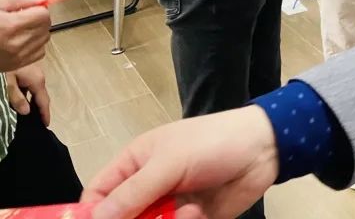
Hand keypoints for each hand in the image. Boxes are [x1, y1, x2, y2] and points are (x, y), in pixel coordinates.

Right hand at [0, 0, 50, 71]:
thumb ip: (19, 0)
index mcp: (10, 26)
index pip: (43, 14)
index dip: (37, 8)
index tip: (28, 8)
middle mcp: (16, 44)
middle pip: (45, 26)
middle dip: (38, 19)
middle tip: (23, 16)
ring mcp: (17, 57)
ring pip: (44, 39)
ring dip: (37, 31)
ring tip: (20, 28)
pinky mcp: (16, 65)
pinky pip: (39, 52)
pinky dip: (34, 45)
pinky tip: (21, 40)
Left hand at [7, 63, 48, 125]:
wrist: (9, 44)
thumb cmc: (9, 65)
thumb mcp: (9, 82)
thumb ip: (17, 97)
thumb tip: (26, 112)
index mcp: (37, 82)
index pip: (43, 102)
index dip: (44, 114)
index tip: (46, 125)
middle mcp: (40, 78)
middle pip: (42, 97)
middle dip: (40, 109)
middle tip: (37, 122)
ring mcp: (37, 73)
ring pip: (37, 91)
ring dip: (35, 102)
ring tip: (30, 113)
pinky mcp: (31, 71)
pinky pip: (33, 86)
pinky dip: (31, 95)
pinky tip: (24, 99)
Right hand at [84, 106, 277, 218]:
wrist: (264, 148)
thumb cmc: (211, 143)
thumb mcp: (169, 163)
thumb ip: (133, 193)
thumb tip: (95, 218)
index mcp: (135, 164)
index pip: (98, 195)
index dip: (90, 214)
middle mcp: (149, 188)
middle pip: (122, 218)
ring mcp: (170, 206)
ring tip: (185, 212)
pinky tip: (197, 213)